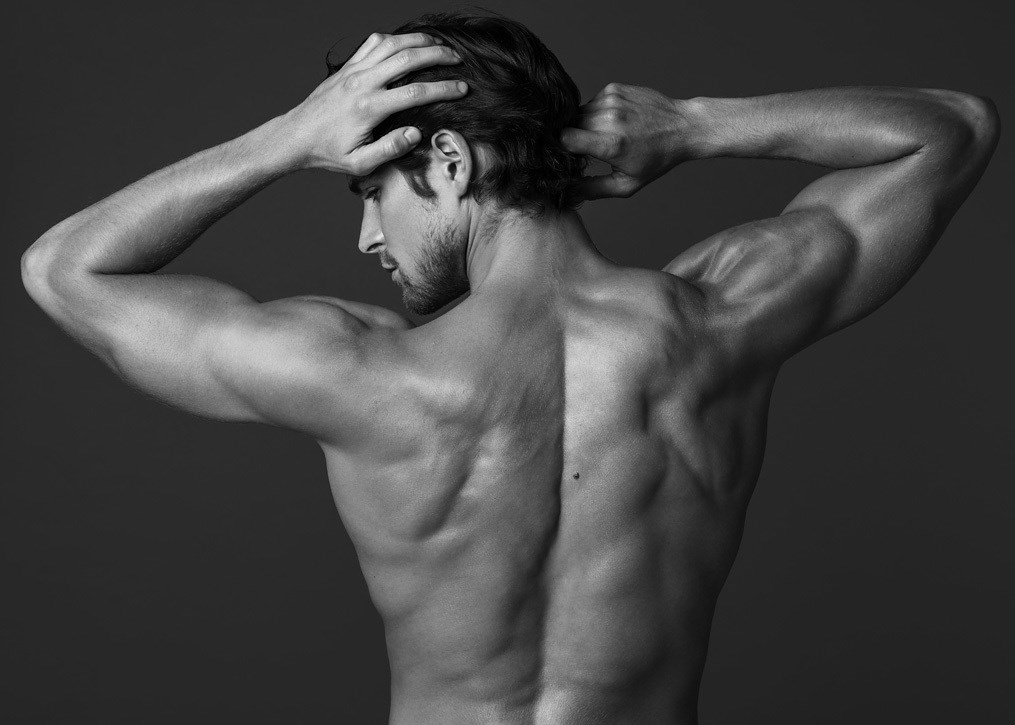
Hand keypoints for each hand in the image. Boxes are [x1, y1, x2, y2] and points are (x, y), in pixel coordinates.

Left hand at [286, 32, 467, 173]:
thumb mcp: (359, 164)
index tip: (463, 88)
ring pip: (391, 44)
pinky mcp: (346, 67)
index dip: (444, 89)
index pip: (416, 92)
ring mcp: (353, 71)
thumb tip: (416, 133)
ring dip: (419, 41)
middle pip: (407, 58)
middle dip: (438, 55)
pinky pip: (373, 43)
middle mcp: (362, 83)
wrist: (296, 136)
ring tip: (440, 45)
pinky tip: (407, 44)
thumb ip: (389, 149)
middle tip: (458, 58)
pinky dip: (394, 38)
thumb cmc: (328, 153)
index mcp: (369, 108)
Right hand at [561, 83, 689, 199]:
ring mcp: (612, 100)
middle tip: (596, 149)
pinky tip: (617, 121)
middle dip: (576, 138)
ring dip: (587, 125)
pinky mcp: (614, 88)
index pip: (565, 139)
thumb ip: (594, 189)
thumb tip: (568, 190)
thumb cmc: (656, 159)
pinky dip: (598, 113)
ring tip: (609, 134)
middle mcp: (609, 118)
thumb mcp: (627, 184)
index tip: (574, 156)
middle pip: (570, 126)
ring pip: (580, 113)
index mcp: (611, 144)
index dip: (564, 149)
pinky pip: (592, 102)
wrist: (683, 127)